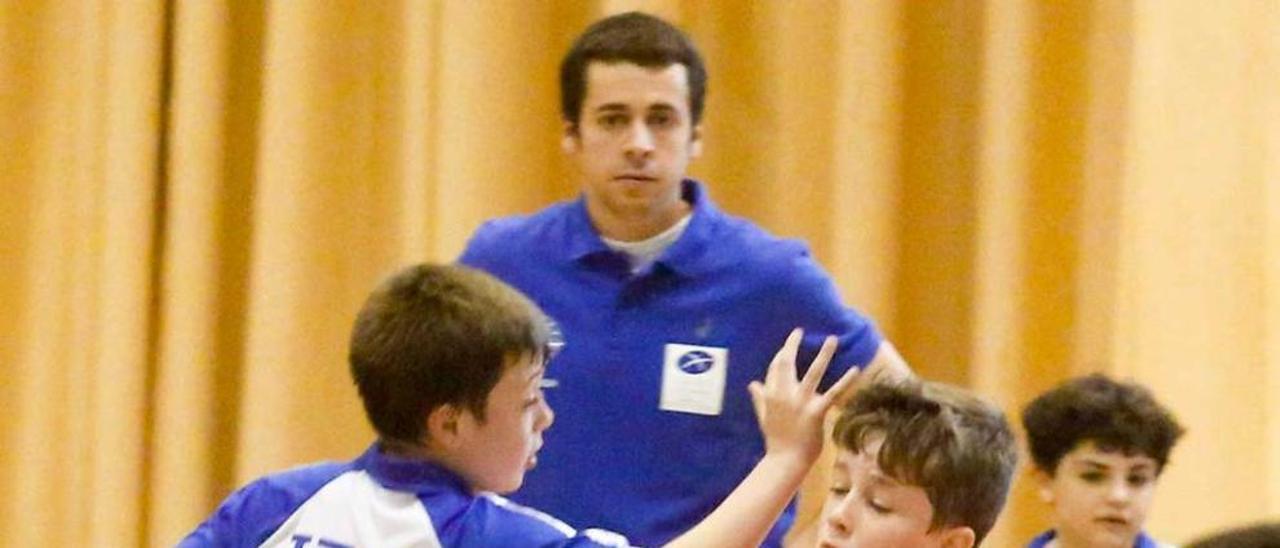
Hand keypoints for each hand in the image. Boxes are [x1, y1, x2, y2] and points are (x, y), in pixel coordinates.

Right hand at [748, 328, 859, 465]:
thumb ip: (759, 397)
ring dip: (823, 354)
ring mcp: (800, 403)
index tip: (787, 345)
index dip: (781, 354)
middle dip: (792, 345)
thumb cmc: (776, 439)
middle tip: (798, 331)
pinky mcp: (816, 412)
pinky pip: (833, 393)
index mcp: (771, 395)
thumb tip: (751, 383)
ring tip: (832, 339)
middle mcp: (784, 395)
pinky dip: (845, 380)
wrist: (785, 461)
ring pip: (813, 373)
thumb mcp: (764, 416)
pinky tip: (855, 369)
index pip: (774, 368)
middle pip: (787, 363)